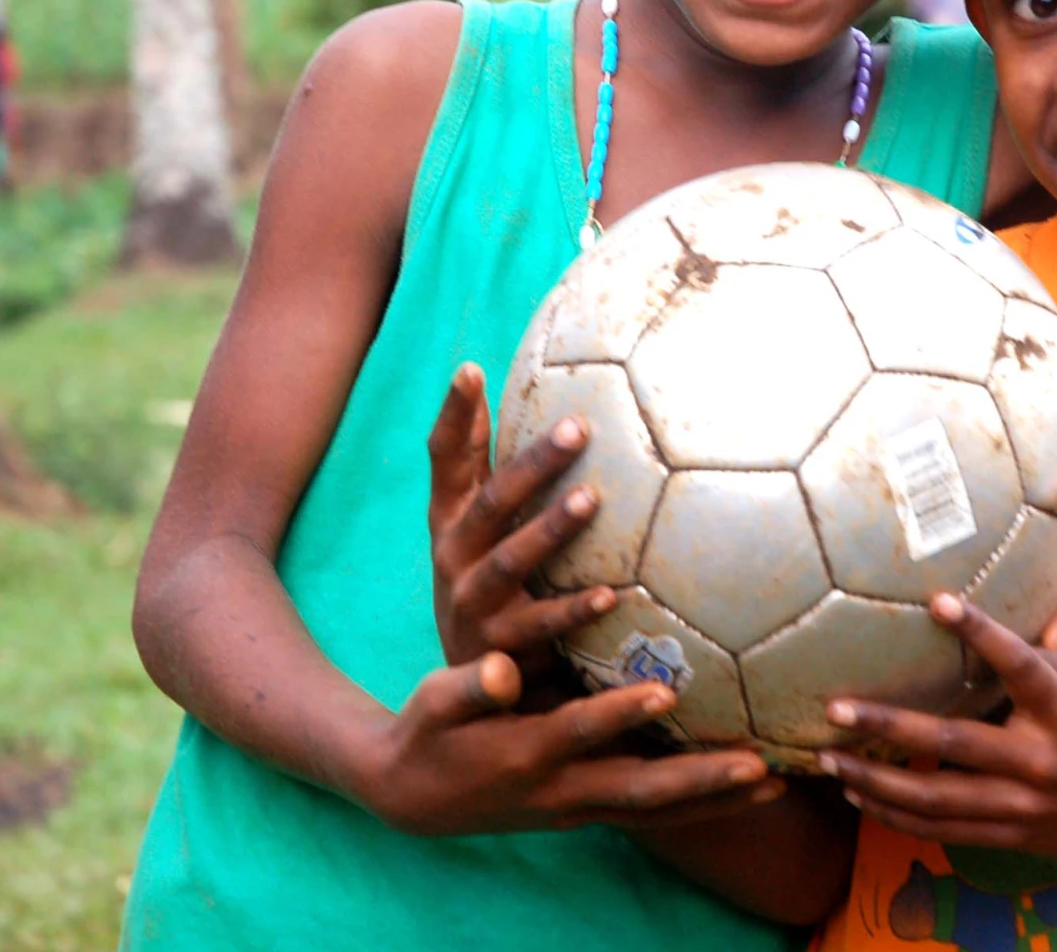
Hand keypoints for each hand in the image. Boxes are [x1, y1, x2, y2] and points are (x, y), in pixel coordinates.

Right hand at [361, 650, 785, 834]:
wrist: (411, 795)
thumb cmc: (427, 732)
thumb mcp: (433, 702)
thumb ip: (466, 686)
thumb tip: (498, 668)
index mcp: (523, 754)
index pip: (577, 732)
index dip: (617, 714)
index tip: (663, 691)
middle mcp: (560, 790)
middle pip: (640, 791)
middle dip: (700, 780)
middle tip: (759, 767)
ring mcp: (577, 807)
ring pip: (658, 811)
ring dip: (716, 801)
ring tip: (777, 784)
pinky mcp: (587, 808)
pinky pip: (655, 814)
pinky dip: (702, 806)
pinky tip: (748, 792)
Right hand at [426, 364, 614, 673]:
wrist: (471, 687)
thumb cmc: (484, 580)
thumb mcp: (473, 524)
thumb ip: (478, 463)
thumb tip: (480, 376)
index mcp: (450, 519)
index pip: (446, 459)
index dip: (454, 416)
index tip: (469, 370)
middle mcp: (453, 555)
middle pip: (491, 502)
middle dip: (532, 464)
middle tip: (578, 427)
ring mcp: (472, 602)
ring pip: (510, 559)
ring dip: (550, 528)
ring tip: (590, 499)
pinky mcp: (500, 645)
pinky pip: (542, 624)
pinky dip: (574, 608)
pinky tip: (611, 593)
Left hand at [818, 595, 1056, 862]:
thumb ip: (1053, 663)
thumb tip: (995, 635)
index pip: (1020, 668)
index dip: (981, 633)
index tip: (939, 601)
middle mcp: (1039, 763)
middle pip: (953, 744)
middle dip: (889, 727)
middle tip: (837, 709)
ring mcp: (1022, 806)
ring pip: (936, 798)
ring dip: (877, 781)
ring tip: (829, 758)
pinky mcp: (1011, 836)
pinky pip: (943, 830)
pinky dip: (897, 816)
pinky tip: (860, 796)